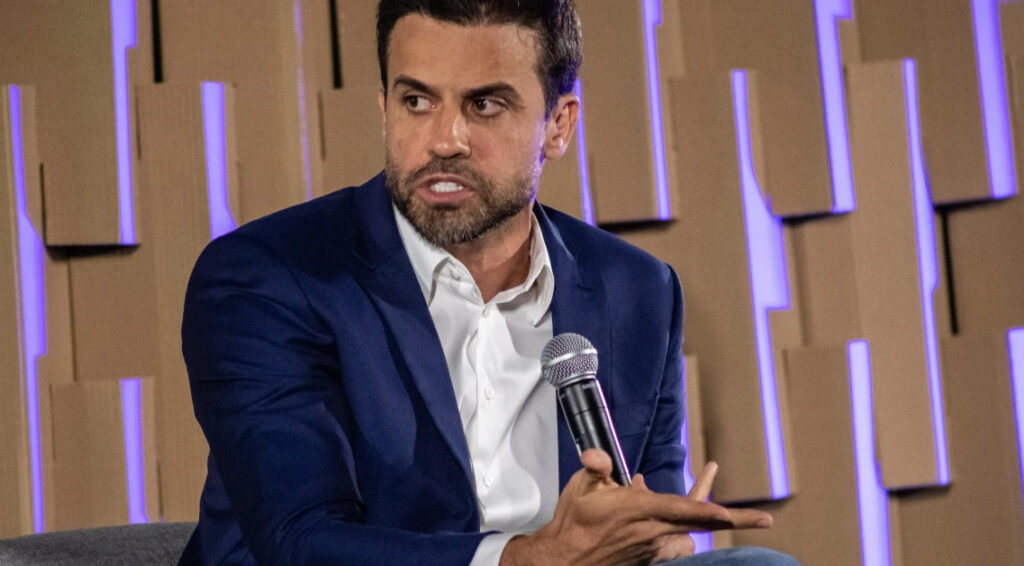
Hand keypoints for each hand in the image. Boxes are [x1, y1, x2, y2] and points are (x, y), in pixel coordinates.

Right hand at [500, 451, 771, 565]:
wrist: (563, 561)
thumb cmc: (574, 524)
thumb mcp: (581, 487)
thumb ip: (595, 465)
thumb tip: (599, 455)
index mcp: (640, 511)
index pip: (688, 510)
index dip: (717, 511)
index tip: (744, 516)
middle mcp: (653, 531)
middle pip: (702, 524)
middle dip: (734, 519)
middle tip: (764, 519)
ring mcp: (653, 546)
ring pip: (688, 529)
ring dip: (696, 513)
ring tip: (703, 484)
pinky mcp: (648, 556)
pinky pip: (672, 539)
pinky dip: (674, 524)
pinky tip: (659, 507)